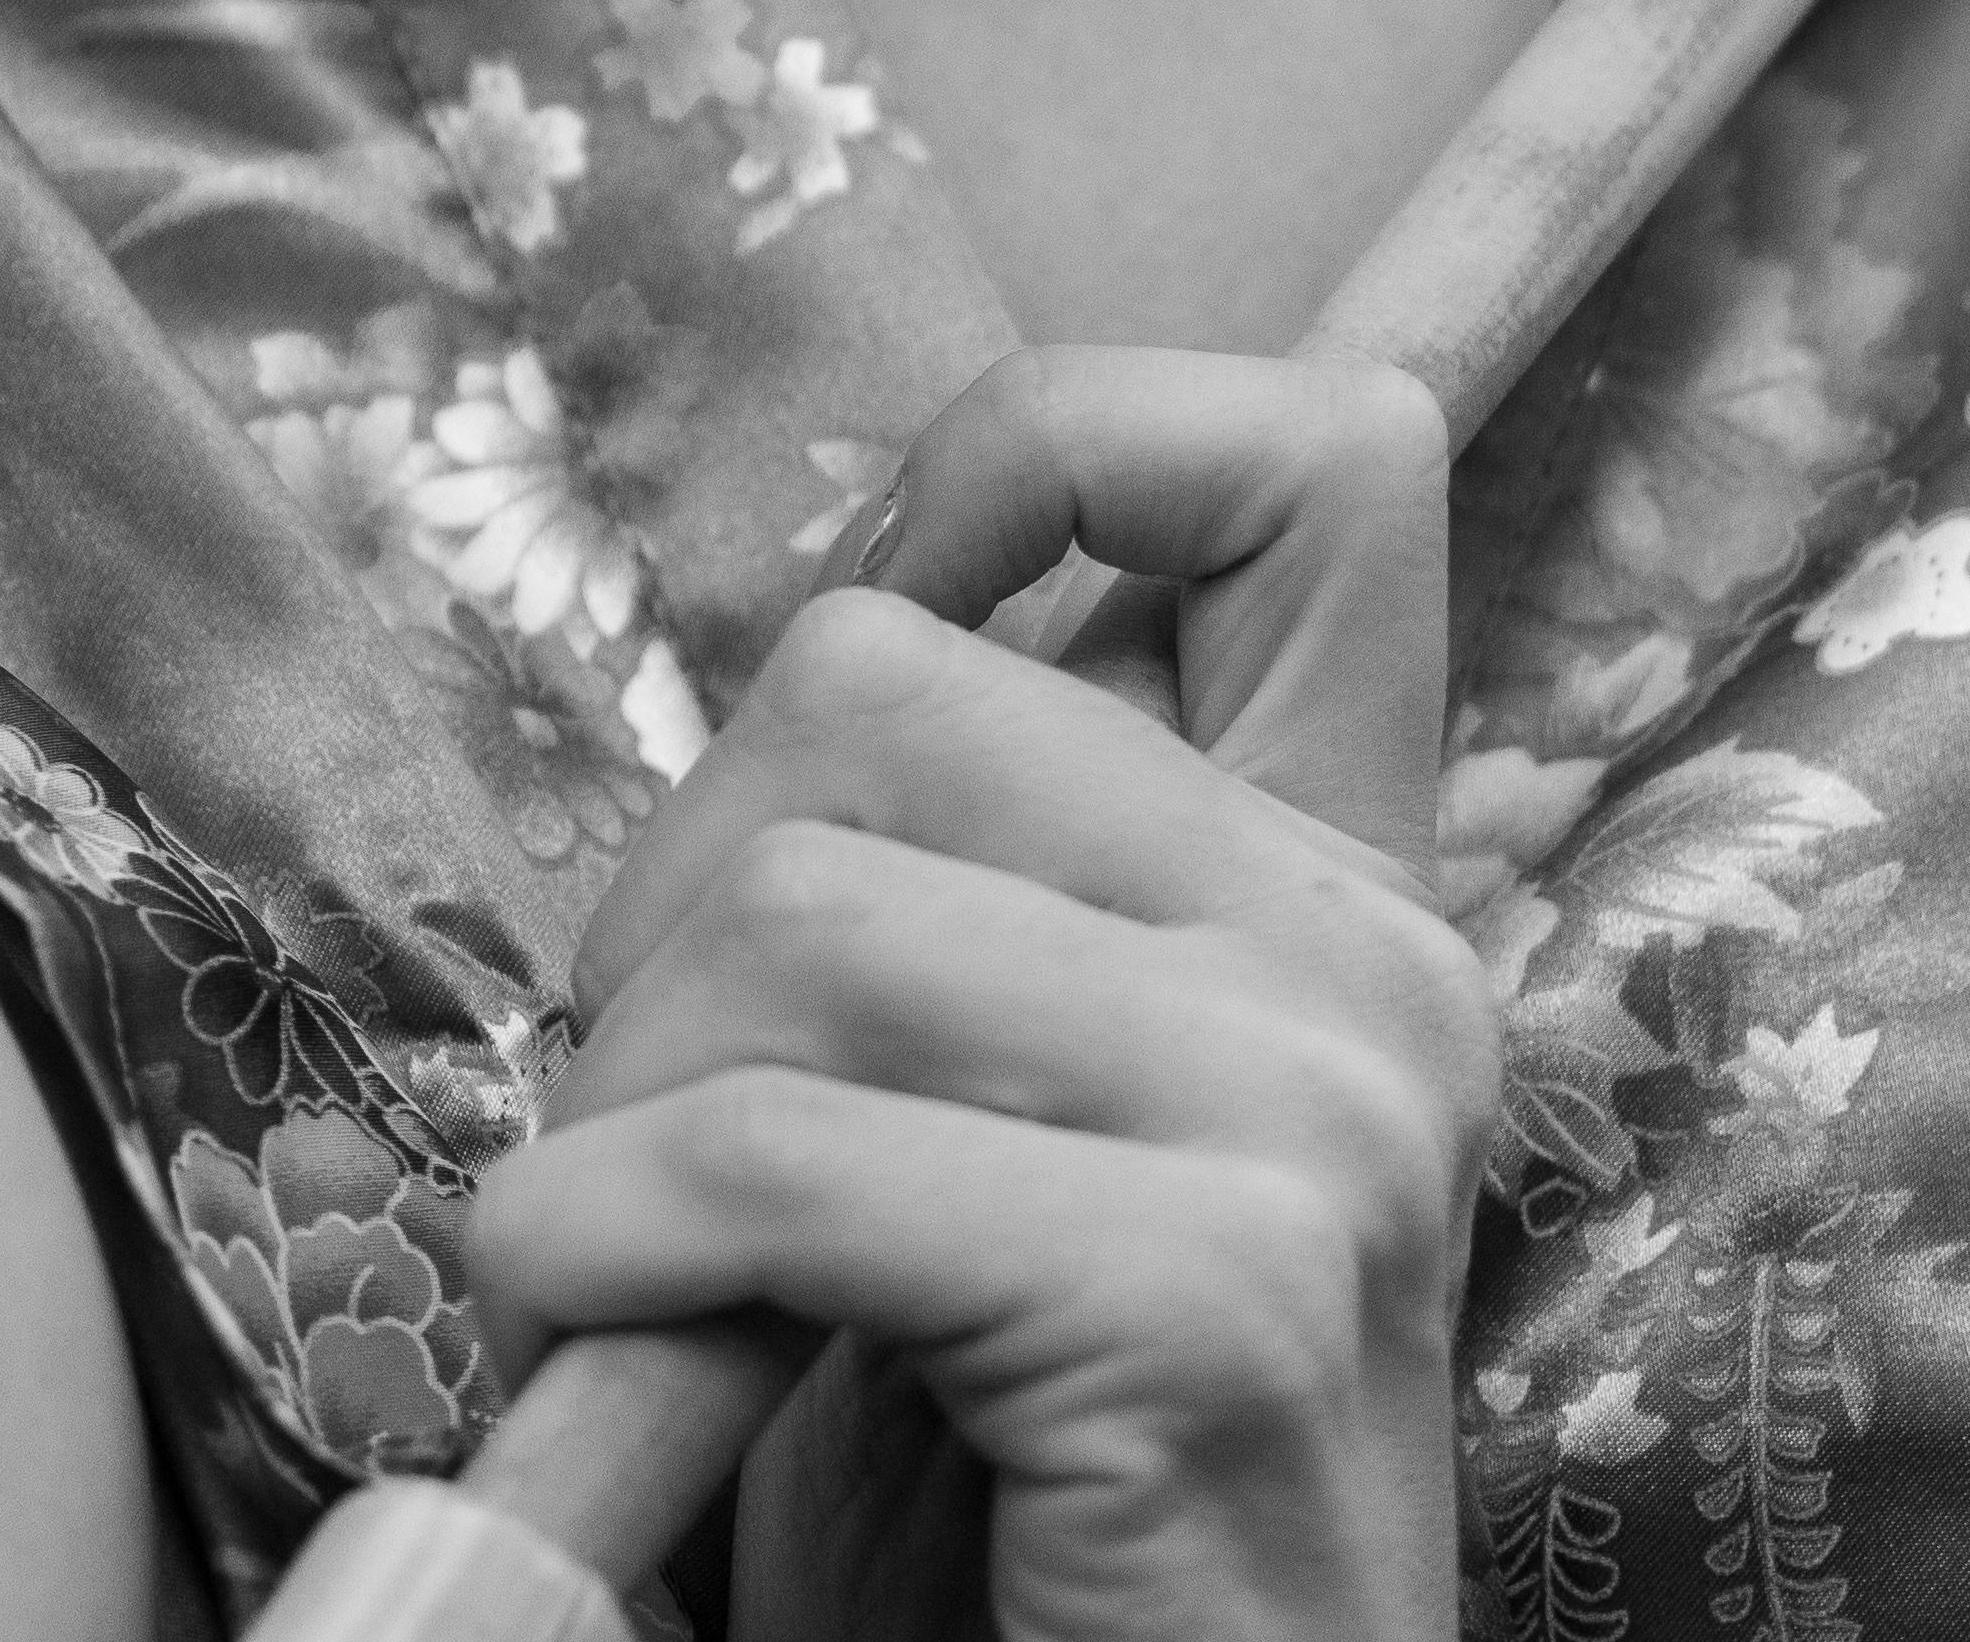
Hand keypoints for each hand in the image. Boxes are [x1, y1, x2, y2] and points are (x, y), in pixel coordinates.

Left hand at [466, 347, 1490, 1641]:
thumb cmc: (1024, 1512)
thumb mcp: (1002, 1134)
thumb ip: (965, 900)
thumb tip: (806, 640)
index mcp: (1345, 888)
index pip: (1309, 458)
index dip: (1045, 458)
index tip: (879, 628)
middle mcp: (1374, 959)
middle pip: (876, 682)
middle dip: (674, 906)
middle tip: (655, 1136)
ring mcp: (1321, 1116)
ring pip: (796, 913)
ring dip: (613, 1115)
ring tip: (621, 1281)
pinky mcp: (1214, 1301)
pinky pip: (771, 1159)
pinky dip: (598, 1251)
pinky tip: (594, 1354)